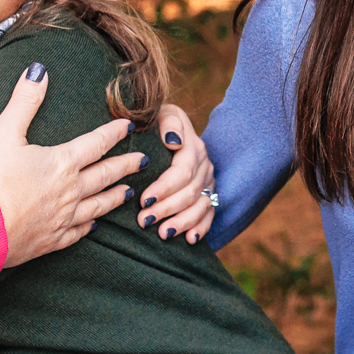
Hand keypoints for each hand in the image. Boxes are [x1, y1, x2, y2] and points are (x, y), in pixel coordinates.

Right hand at [0, 63, 141, 267]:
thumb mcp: (3, 133)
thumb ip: (24, 101)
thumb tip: (39, 70)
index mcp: (62, 162)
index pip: (97, 143)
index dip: (114, 132)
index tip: (129, 126)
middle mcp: (70, 190)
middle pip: (105, 174)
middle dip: (126, 165)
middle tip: (145, 160)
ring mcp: (63, 218)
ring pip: (98, 205)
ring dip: (115, 196)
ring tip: (130, 192)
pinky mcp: (51, 241)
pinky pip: (78, 232)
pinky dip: (89, 227)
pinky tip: (94, 226)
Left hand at [139, 103, 217, 243]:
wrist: (168, 127)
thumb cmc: (157, 122)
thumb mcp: (161, 113)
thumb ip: (169, 123)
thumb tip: (174, 142)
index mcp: (193, 147)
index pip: (182, 171)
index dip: (164, 187)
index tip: (144, 200)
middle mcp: (204, 165)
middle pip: (190, 192)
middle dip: (167, 208)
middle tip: (144, 220)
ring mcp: (208, 181)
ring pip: (201, 206)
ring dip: (182, 222)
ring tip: (162, 233)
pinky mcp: (208, 193)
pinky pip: (210, 214)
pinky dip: (201, 228)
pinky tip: (190, 240)